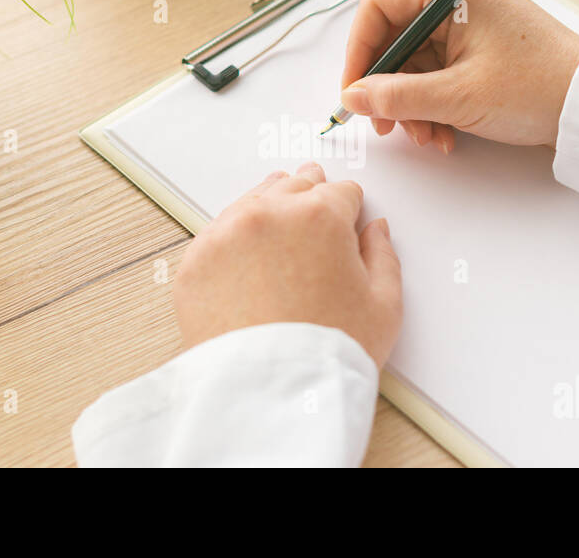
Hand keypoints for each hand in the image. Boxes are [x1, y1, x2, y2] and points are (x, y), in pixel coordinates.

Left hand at [174, 162, 402, 367]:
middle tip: (314, 209)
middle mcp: (268, 214)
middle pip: (294, 185)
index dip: (349, 205)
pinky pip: (217, 235)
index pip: (341, 190)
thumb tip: (375, 231)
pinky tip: (248, 259)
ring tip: (281, 229)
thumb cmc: (325, 354)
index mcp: (319, 216)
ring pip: (252, 202)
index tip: (347, 215)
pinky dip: (234, 240)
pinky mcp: (195, 262)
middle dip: (309, 195)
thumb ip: (384, 256)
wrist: (267, 394)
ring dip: (269, 208)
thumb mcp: (383, 306)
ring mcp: (225, 235)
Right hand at [340, 0, 578, 150]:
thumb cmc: (540, 87)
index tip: (353, 89)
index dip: (359, 49)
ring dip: (410, 103)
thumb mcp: (457, 97)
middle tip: (382, 122)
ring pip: (415, 63)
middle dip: (385, 85)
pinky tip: (443, 133)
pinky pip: (438, 75)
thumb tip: (354, 96)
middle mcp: (460, 2)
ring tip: (424, 135)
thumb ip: (396, 96)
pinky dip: (432, 105)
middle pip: (395, 37)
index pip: (379, 5)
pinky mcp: (480, 52)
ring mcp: (471, 28)